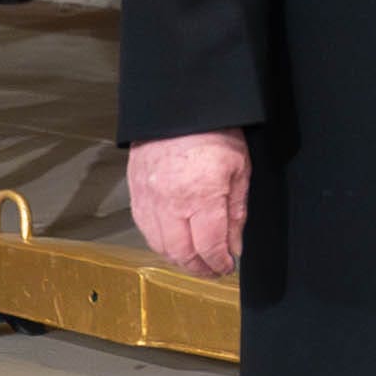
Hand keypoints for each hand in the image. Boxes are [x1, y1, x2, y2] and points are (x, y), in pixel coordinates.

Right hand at [130, 130, 250, 278]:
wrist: (179, 106)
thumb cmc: (214, 132)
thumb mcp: (240, 169)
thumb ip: (237, 212)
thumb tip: (234, 245)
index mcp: (202, 196)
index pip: (209, 246)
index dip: (219, 263)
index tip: (227, 267)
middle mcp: (171, 203)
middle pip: (182, 253)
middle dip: (199, 267)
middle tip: (212, 269)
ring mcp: (150, 199)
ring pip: (160, 245)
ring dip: (178, 258)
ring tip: (195, 259)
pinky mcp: (136, 192)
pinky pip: (145, 228)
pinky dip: (159, 242)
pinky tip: (173, 242)